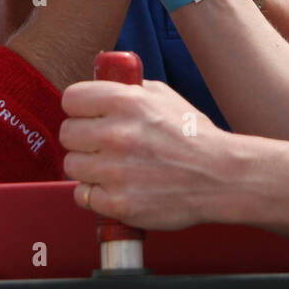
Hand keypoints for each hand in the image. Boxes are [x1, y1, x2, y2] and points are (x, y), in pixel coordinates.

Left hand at [60, 78, 231, 229]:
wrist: (221, 176)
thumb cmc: (194, 136)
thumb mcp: (165, 97)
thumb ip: (129, 89)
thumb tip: (101, 86)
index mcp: (126, 101)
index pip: (71, 99)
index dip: (79, 108)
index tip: (86, 116)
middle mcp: (116, 134)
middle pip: (67, 134)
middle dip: (82, 139)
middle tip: (100, 145)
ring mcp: (115, 171)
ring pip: (72, 166)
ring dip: (88, 167)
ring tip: (111, 168)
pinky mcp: (119, 203)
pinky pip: (82, 195)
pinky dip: (95, 194)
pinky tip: (115, 188)